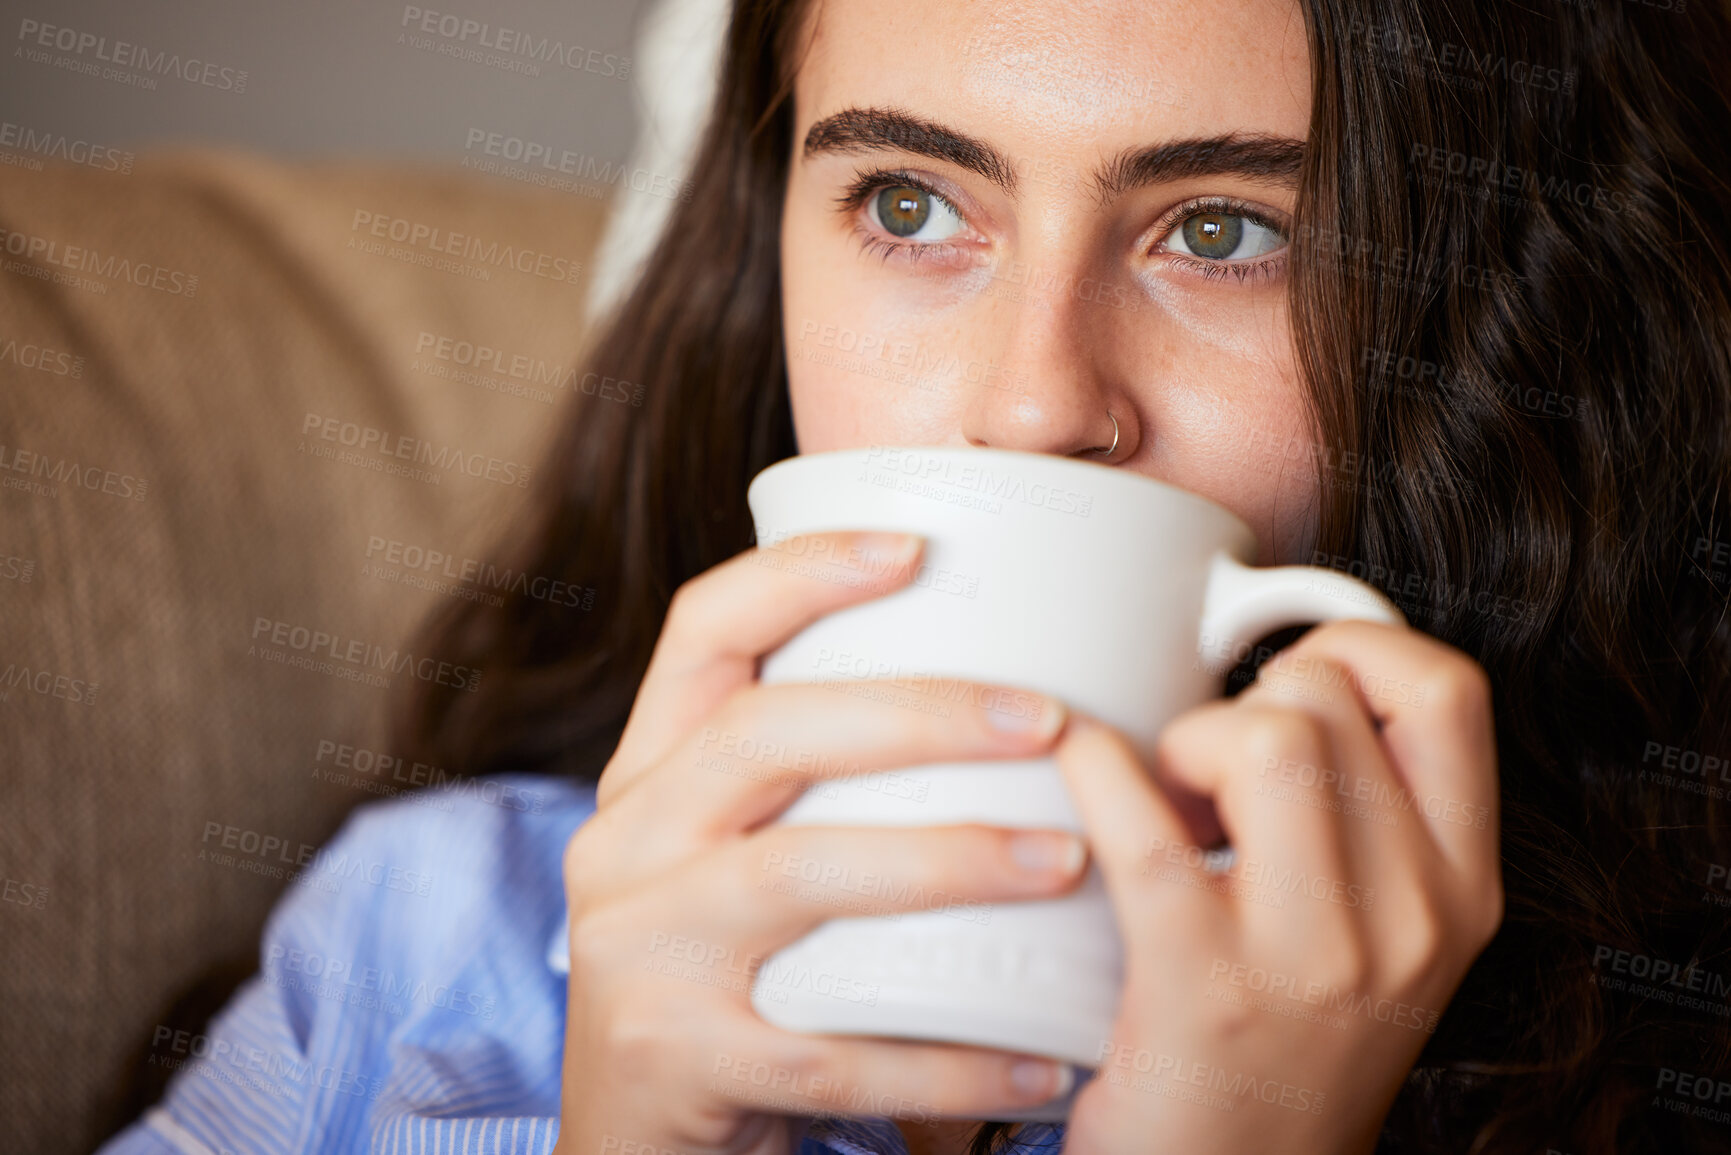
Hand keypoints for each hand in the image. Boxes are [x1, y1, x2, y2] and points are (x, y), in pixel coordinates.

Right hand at [550, 530, 1086, 1154]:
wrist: (633, 1140)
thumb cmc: (727, 974)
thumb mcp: (733, 859)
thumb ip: (817, 787)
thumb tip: (1010, 698)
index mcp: (646, 776)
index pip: (699, 631)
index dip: (800, 573)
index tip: (919, 547)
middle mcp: (625, 845)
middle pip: (763, 735)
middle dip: (917, 714)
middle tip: (1049, 721)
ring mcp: (639, 952)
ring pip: (797, 874)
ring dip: (946, 861)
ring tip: (1065, 861)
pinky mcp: (677, 1058)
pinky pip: (831, 1052)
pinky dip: (948, 1056)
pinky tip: (1042, 1057)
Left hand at [1054, 620, 1502, 1154]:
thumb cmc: (1290, 1040)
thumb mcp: (1381, 929)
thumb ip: (1364, 811)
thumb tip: (1276, 670)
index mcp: (1459, 889)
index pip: (1447, 694)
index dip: (1359, 644)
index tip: (1294, 670)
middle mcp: (1409, 919)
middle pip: (1327, 702)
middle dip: (1242, 699)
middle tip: (1209, 764)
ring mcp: (1313, 957)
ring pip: (1265, 741)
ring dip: (1190, 738)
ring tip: (1173, 796)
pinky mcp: (1203, 985)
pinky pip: (1145, 830)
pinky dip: (1096, 771)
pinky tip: (1082, 769)